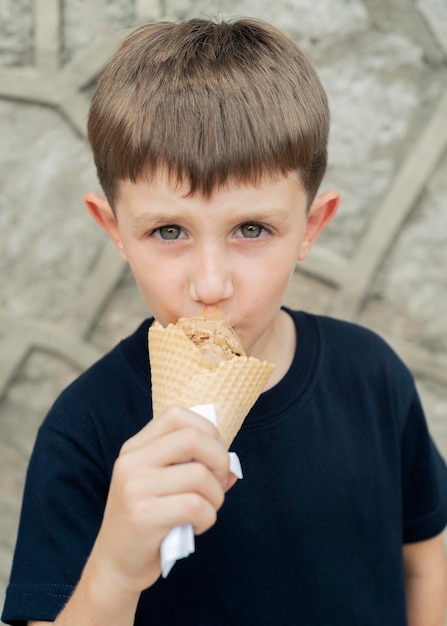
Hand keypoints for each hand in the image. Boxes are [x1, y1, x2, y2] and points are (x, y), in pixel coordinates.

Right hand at [89, 405, 233, 594]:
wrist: (115, 565)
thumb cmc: (148, 520)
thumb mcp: (163, 485)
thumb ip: (194, 467)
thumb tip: (232, 467)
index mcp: (135, 448)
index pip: (176, 415)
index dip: (207, 430)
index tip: (214, 455)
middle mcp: (131, 461)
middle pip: (192, 438)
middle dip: (219, 459)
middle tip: (218, 483)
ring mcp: (133, 487)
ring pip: (199, 475)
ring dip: (216, 496)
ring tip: (206, 509)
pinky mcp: (142, 515)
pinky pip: (195, 506)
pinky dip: (207, 517)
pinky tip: (196, 526)